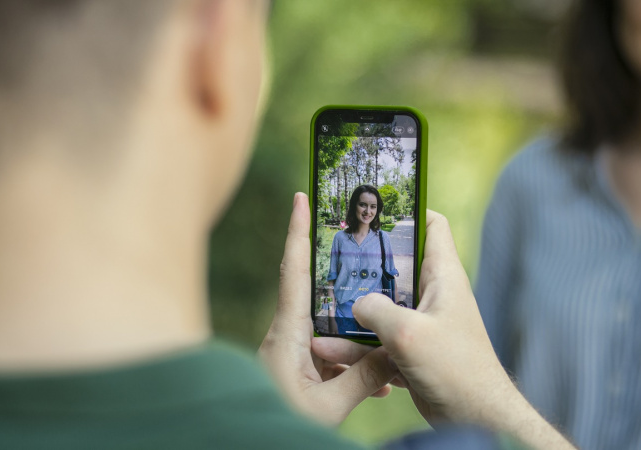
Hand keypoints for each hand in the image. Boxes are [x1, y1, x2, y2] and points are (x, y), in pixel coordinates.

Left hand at [258, 192, 397, 425]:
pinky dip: (352, 371)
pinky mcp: (295, 371)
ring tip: (389, 367)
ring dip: (359, 349)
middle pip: (322, 301)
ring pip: (331, 336)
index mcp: (286, 335)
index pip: (294, 271)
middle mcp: (285, 337)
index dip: (297, 232)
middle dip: (352, 294)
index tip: (300, 197)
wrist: (246, 444)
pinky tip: (377, 389)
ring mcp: (290, 354)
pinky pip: (329, 360)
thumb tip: (394, 351)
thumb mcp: (327, 406)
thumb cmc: (278, 424)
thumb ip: (363, 378)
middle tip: (376, 273)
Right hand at [313, 210, 574, 448]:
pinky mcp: (414, 351)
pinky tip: (330, 351)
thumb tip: (356, 305)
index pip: (432, 226)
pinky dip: (358, 346)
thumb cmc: (455, 370)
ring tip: (319, 311)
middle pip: (395, 267)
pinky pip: (379, 341)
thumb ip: (375, 309)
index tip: (374, 210)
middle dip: (363, 265)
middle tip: (331, 258)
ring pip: (381, 308)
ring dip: (353, 313)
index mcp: (443, 276)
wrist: (476, 419)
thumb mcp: (407, 332)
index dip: (407, 212)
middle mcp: (434, 295)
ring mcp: (423, 324)